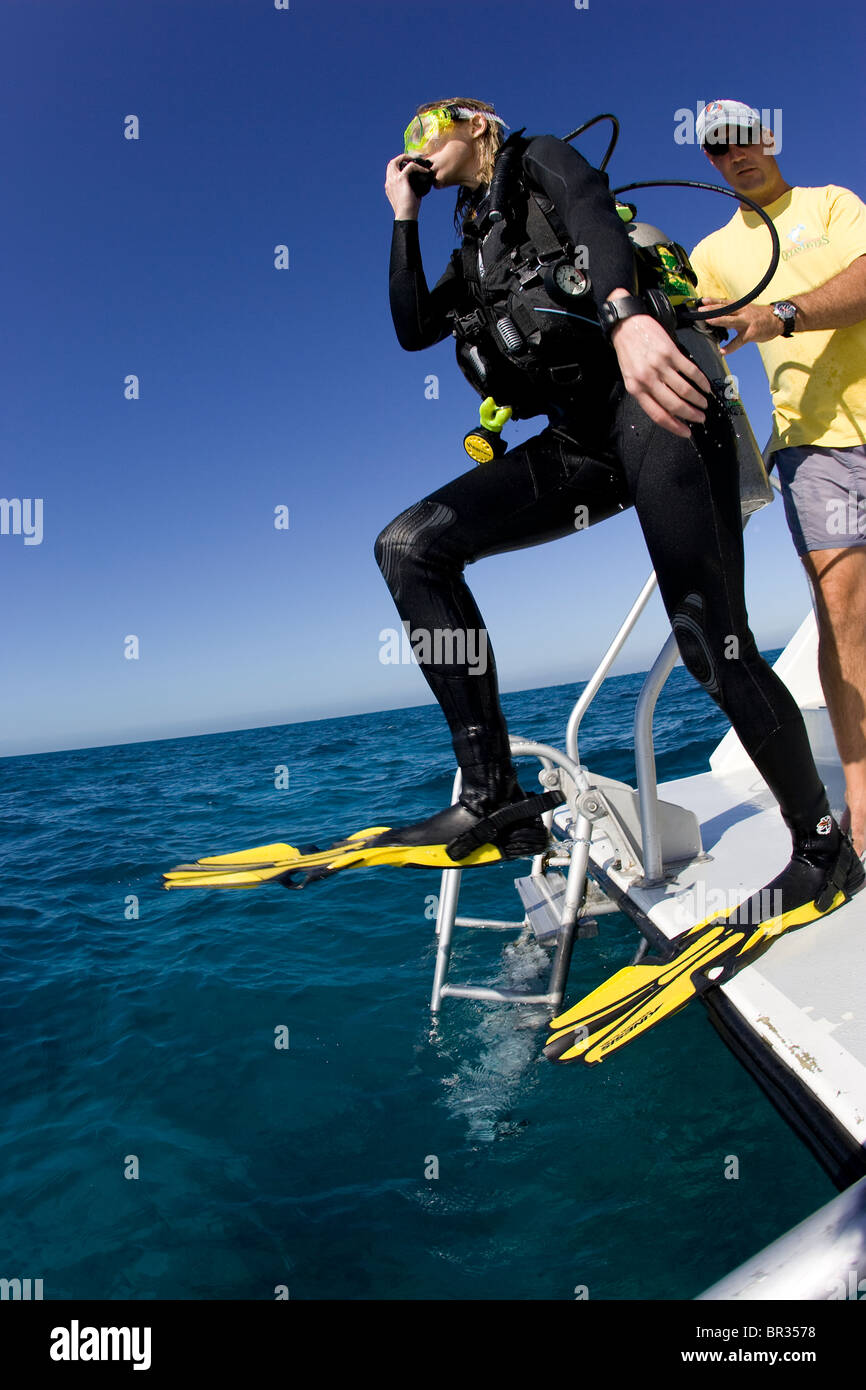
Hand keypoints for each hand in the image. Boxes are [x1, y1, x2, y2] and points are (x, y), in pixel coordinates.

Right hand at [385, 155, 422, 219]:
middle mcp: (389, 182)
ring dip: (407, 158)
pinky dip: (418, 167)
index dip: (399, 165)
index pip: (391, 170)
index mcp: (389, 186)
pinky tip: (425, 171)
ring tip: (417, 160)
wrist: (406, 215)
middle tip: (412, 159)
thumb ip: (410, 188)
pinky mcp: (401, 179)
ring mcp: (393, 180)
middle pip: (391, 163)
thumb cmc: (409, 210)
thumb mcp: (408, 197)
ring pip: (397, 161)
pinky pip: (410, 166)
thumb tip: (420, 183)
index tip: (408, 165)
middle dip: (401, 158)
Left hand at [610, 312, 710, 438]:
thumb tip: (667, 410)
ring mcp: (660, 365)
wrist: (627, 325)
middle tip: (700, 418)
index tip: (686, 432)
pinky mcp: (671, 352)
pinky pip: (690, 371)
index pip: (658, 414)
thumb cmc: (629, 352)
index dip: (674, 427)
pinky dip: (701, 381)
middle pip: (674, 405)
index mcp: (636, 389)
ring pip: (684, 390)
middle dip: (691, 415)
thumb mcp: (631, 377)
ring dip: (698, 400)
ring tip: (704, 404)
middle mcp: (648, 379)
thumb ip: (646, 393)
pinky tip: (706, 387)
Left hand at [700, 299, 782, 352]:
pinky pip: (739, 341)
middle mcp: (742, 312)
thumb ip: (732, 315)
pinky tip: (723, 351)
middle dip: (712, 309)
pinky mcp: (750, 334)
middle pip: (725, 309)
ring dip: (719, 320)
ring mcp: (746, 323)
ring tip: (708, 322)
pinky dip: (730, 347)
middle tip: (700, 311)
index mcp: (740, 306)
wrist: (778, 319)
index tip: (702, 301)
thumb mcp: (746, 311)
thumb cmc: (760, 316)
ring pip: (731, 320)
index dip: (713, 301)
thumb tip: (718, 319)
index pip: (724, 302)